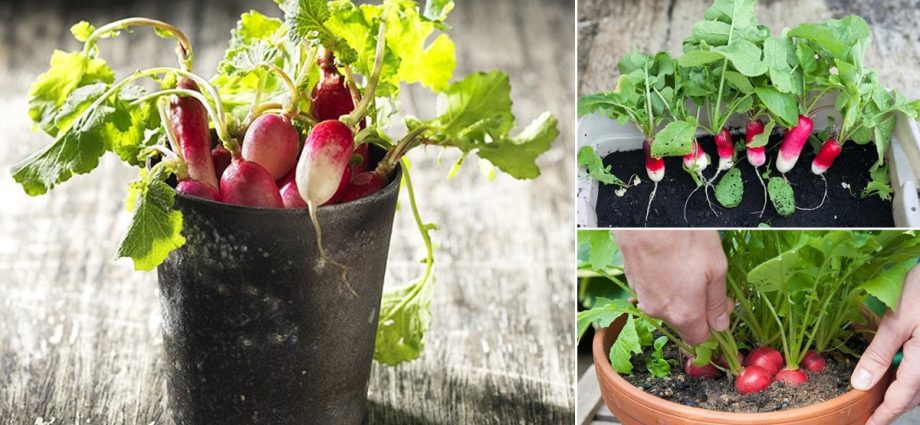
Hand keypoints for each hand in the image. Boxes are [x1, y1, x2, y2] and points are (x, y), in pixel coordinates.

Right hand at [612, 230, 730, 344]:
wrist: (646, 218)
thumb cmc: (685, 238)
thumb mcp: (716, 268)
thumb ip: (718, 302)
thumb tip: (721, 325)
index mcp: (684, 313)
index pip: (699, 338)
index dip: (714, 325)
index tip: (722, 304)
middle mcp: (659, 311)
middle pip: (682, 321)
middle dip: (697, 307)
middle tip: (707, 280)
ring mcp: (642, 297)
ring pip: (666, 305)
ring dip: (679, 293)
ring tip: (686, 265)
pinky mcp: (631, 281)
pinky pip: (653, 291)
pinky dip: (663, 282)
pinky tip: (669, 260)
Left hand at [852, 266, 919, 424]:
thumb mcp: (896, 320)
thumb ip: (879, 354)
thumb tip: (860, 384)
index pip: (901, 399)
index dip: (883, 415)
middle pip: (913, 396)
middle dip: (892, 407)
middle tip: (869, 415)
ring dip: (901, 394)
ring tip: (878, 399)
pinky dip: (910, 380)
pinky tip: (894, 375)